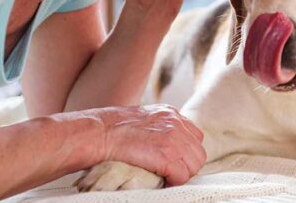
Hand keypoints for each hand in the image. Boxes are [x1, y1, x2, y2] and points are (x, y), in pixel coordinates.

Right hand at [90, 104, 205, 185]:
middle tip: (171, 173)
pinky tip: (161, 180)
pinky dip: (173, 181)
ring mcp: (172, 138)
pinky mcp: (166, 154)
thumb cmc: (110, 130)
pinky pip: (182, 175)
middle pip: (198, 152)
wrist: (97, 133)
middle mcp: (175, 122)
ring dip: (181, 174)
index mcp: (170, 113)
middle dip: (187, 166)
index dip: (186, 153)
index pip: (195, 136)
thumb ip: (158, 127)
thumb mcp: (142, 119)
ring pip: (194, 165)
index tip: (175, 161)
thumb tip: (164, 144)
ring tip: (165, 177)